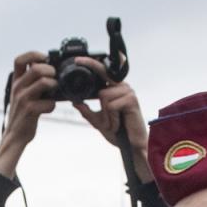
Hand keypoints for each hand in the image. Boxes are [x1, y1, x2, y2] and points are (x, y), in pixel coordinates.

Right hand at [0, 52, 56, 178]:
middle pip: (37, 68)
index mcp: (16, 81)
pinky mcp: (30, 111)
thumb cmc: (23, 114)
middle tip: (54, 79)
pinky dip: (52, 105)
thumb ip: (31, 82)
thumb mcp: (22, 94)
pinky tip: (49, 108)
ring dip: (55, 85)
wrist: (15, 135)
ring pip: (44, 82)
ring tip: (54, 92)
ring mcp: (23, 99)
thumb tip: (49, 70)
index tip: (44, 58)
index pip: (20, 60)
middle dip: (51, 71)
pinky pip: (48, 103)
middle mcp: (17, 88)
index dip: (33, 54)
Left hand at [70, 59, 151, 182]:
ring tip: (116, 124)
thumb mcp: (98, 121)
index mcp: (115, 89)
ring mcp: (128, 92)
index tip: (77, 59)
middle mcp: (122, 87)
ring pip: (104, 98)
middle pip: (100, 90)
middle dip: (101, 112)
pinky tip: (119, 124)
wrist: (131, 146)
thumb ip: (87, 111)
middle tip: (110, 124)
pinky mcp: (131, 99)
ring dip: (106, 117)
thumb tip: (75, 101)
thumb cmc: (119, 133)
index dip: (90, 64)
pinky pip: (111, 105)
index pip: (102, 72)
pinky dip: (112, 119)